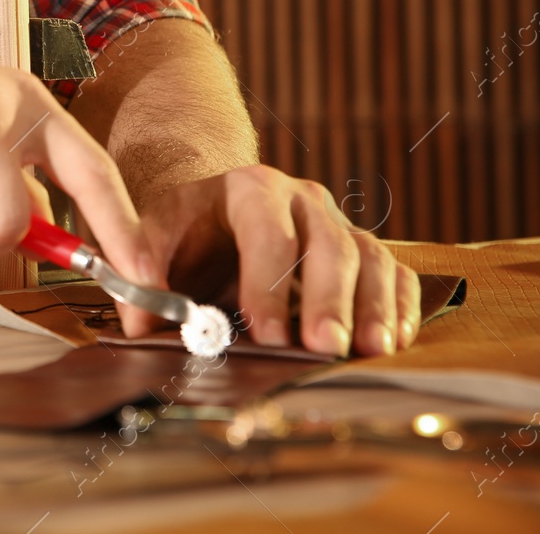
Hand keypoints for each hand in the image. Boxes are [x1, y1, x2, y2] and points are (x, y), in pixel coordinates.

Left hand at [125, 165, 420, 355]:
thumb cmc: (184, 235)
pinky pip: (396, 274)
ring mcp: (339, 224)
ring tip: (369, 352)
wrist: (212, 218)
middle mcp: (303, 199)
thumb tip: (140, 321)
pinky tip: (391, 343)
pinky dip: (399, 307)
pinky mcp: (364, 253)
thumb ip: (140, 276)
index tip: (268, 334)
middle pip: (328, 245)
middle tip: (326, 347)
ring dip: (373, 307)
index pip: (265, 233)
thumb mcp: (154, 242)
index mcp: (249, 188)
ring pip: (371, 258)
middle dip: (328, 299)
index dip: (268, 285)